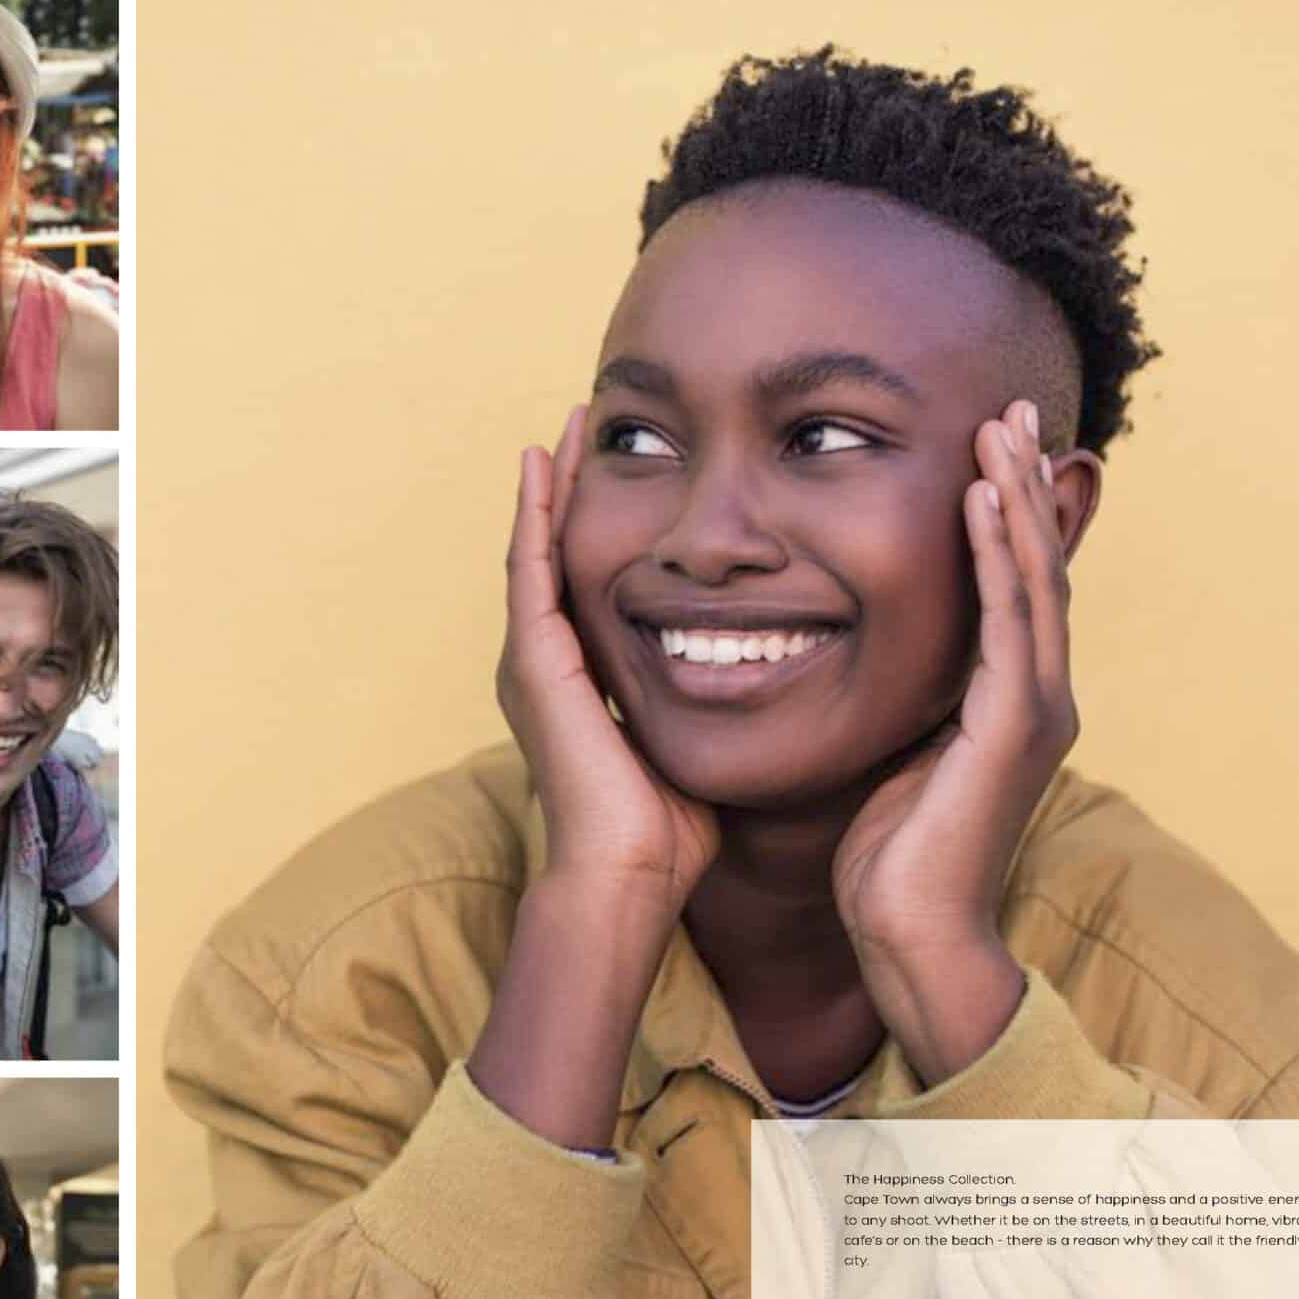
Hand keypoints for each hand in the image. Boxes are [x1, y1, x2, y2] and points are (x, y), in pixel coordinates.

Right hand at [499, 405, 719, 916]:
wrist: (628, 875)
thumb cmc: (668, 831)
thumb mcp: (695, 741)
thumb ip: (712, 702)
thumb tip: (766, 676)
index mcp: (578, 683)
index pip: (586, 584)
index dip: (600, 526)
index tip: (631, 472)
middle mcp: (543, 665)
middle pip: (556, 554)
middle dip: (571, 490)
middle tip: (587, 423)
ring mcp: (532, 661)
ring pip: (536, 548)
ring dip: (553, 485)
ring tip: (567, 426)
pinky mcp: (536, 662)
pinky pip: (532, 566)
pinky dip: (538, 511)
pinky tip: (547, 461)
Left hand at [833, 397, 1075, 1076]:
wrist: (909, 940)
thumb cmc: (887, 862)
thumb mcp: (891, 759)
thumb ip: (895, 704)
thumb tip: (849, 656)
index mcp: (1005, 703)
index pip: (1009, 588)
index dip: (1001, 516)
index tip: (986, 446)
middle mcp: (1035, 697)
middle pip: (1035, 568)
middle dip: (1023, 486)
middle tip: (1009, 409)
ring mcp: (1034, 711)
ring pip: (1033, 581)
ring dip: (1016, 499)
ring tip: (1000, 428)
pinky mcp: (1013, 729)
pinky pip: (1010, 622)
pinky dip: (998, 556)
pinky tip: (982, 499)